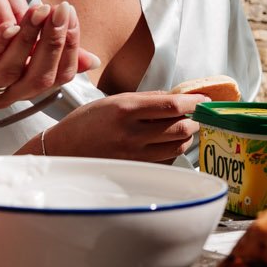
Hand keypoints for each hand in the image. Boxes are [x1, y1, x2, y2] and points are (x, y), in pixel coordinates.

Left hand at [0, 0, 99, 105]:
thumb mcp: (18, 42)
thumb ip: (49, 47)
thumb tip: (90, 58)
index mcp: (24, 85)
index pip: (59, 74)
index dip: (70, 46)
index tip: (71, 15)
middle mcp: (6, 93)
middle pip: (40, 76)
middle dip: (53, 41)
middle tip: (59, 11)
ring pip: (12, 71)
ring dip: (29, 39)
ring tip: (37, 12)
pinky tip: (9, 25)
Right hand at [27, 92, 200, 161]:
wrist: (62, 150)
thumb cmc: (85, 123)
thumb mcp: (113, 100)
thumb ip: (146, 99)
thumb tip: (175, 97)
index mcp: (126, 110)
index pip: (172, 105)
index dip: (194, 102)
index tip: (204, 100)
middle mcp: (132, 133)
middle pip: (180, 127)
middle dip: (195, 119)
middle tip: (197, 114)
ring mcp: (133, 155)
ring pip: (177, 146)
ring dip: (186, 136)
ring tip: (184, 127)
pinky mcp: (134, 169)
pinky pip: (165, 160)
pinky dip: (173, 150)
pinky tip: (168, 143)